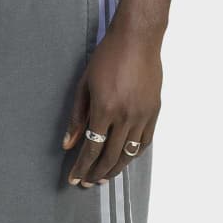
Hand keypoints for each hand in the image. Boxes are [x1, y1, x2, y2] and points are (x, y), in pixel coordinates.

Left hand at [63, 26, 161, 187]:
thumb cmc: (107, 57)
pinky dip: (133, 155)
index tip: (74, 179)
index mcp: (105, 110)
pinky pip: (144, 143)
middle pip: (110, 157)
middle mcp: (126, 117)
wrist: (138, 38)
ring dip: (115, 169)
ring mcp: (142, 115)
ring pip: (129, 154)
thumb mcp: (84, 86)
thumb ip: (77, 118)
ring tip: (103, 177)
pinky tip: (124, 160)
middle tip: (87, 183)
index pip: (92, 149)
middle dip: (96, 173)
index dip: (82, 168)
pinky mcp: (154, 112)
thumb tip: (68, 145)